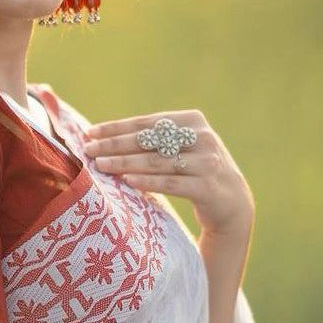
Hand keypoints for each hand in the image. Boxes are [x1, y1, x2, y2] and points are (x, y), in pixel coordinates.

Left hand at [83, 109, 253, 235]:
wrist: (232, 201)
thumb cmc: (195, 171)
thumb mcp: (182, 147)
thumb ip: (155, 139)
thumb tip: (104, 137)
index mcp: (193, 120)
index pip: (146, 123)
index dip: (116, 128)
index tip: (90, 133)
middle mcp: (202, 138)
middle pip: (149, 141)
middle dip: (115, 145)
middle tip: (89, 150)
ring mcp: (207, 163)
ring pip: (157, 162)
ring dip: (125, 163)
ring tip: (100, 166)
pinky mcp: (208, 187)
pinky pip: (171, 183)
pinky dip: (148, 182)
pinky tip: (127, 180)